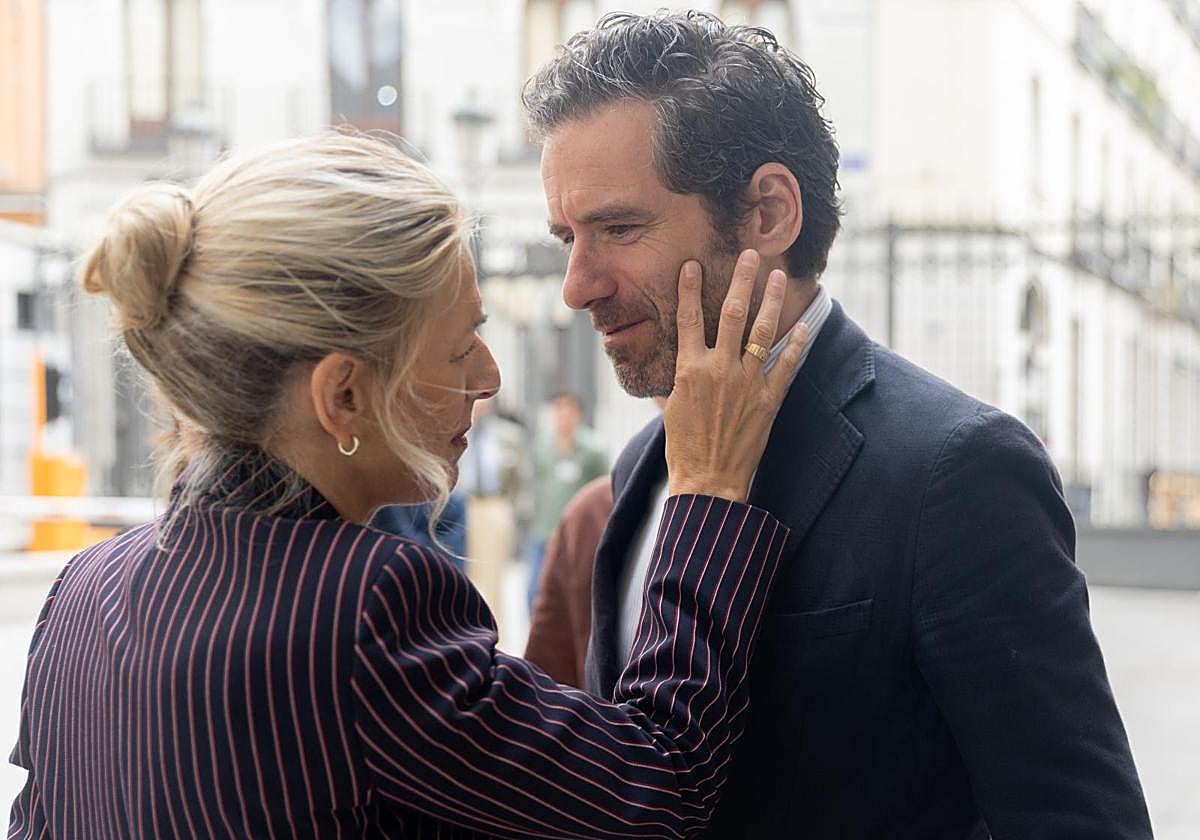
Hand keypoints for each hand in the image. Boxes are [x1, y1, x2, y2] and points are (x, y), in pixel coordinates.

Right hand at [664, 249, 809, 502]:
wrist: (707, 482)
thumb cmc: (684, 448)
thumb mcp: (671, 407)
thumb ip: (678, 378)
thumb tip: (677, 361)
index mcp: (688, 370)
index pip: (688, 318)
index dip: (689, 289)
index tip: (691, 264)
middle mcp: (718, 370)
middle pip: (731, 313)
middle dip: (741, 280)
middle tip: (750, 255)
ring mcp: (746, 383)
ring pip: (762, 332)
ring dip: (772, 301)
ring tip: (778, 277)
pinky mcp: (767, 400)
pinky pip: (786, 365)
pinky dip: (797, 345)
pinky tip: (803, 326)